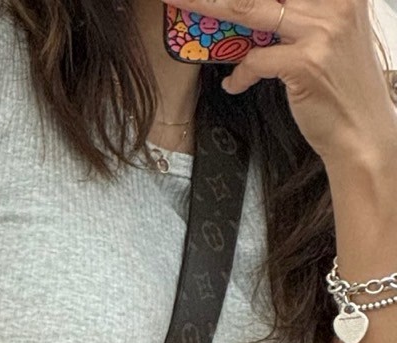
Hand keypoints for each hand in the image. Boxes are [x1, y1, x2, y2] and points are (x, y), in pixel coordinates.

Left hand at [171, 0, 396, 165]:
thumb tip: (250, 10)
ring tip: (184, 3)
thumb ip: (297, 17)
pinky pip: (253, 60)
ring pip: (250, 9)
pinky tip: (234, 84)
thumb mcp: (327, 36)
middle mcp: (335, 2)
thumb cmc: (338, 85)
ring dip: (210, 6)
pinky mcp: (305, 62)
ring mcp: (321, 31)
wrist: (360, 129)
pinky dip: (239, 74)